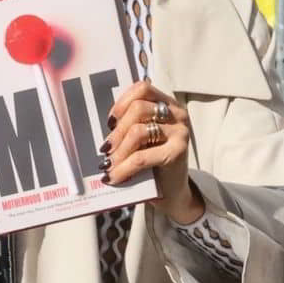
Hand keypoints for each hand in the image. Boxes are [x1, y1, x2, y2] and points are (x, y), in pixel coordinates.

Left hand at [103, 80, 201, 223]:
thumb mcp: (143, 140)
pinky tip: (113, 177)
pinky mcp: (177, 153)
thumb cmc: (153, 165)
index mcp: (168, 105)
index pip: (143, 89)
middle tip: (106, 149)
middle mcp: (177, 114)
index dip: (122, 103)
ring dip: (118, 151)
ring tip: (108, 165)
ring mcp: (179, 132)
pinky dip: (123, 169)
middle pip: (138, 109)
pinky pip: (141, 158)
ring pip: (138, 132)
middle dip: (117, 131)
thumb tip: (104, 126)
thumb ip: (131, 125)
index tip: (110, 122)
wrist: (172, 193)